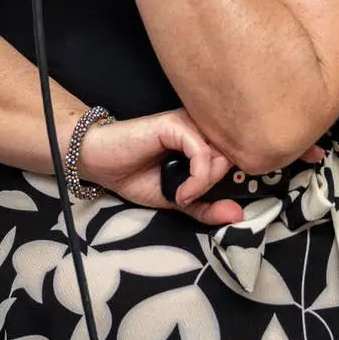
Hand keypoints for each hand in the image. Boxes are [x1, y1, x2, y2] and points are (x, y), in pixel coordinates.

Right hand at [75, 109, 244, 224]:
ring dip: (206, 183)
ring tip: (184, 196)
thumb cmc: (134, 176)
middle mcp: (199, 128)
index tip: (207, 202)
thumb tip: (239, 216)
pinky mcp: (174, 124)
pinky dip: (197, 178)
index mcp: (203, 140)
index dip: (228, 184)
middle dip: (216, 185)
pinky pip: (201, 152)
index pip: (235, 159)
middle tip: (191, 198)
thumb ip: (206, 207)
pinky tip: (181, 192)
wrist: (100, 163)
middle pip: (232, 157)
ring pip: (220, 155)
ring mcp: (188, 123)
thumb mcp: (177, 200)